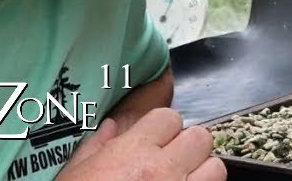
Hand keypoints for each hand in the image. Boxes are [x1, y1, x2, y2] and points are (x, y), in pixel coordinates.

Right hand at [57, 107, 225, 180]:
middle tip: (173, 162)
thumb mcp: (74, 176)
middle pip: (200, 137)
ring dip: (202, 173)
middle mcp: (164, 169)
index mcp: (133, 153)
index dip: (163, 128)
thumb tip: (112, 127)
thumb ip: (95, 148)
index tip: (156, 141)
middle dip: (188, 147)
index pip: (169, 117)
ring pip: (216, 168)